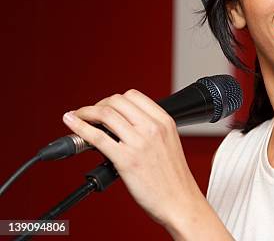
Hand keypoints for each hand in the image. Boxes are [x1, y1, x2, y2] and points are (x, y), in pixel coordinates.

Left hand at [62, 89, 203, 228]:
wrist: (179, 201)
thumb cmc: (173, 179)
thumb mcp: (169, 143)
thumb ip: (151, 130)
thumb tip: (123, 125)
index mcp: (164, 121)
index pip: (133, 96)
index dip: (114, 100)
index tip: (106, 108)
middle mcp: (153, 128)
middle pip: (117, 101)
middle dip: (99, 105)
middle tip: (91, 116)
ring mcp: (139, 142)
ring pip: (105, 114)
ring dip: (85, 112)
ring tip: (77, 117)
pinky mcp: (126, 159)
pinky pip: (97, 137)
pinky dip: (79, 127)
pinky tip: (71, 123)